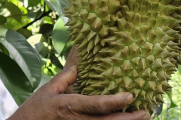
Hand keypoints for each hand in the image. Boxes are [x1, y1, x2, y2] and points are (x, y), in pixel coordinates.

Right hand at [7, 65, 150, 119]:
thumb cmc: (34, 111)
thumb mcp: (47, 90)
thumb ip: (65, 78)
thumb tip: (78, 65)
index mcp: (69, 106)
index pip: (97, 104)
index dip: (115, 101)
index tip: (130, 95)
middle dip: (130, 119)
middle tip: (146, 112)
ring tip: (140, 118)